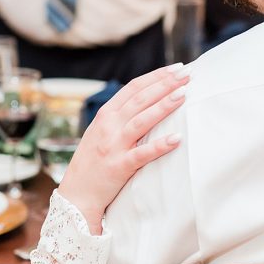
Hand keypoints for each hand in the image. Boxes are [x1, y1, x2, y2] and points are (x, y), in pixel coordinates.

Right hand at [58, 65, 189, 233]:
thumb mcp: (100, 131)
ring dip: (163, 106)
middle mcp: (108, 126)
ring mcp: (113, 146)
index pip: (133, 88)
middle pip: (140, 99)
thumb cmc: (92, 162)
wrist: (76, 195)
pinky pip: (142, 154)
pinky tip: (177, 138)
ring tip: (184, 94)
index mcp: (105, 114)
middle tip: (187, 73)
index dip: (156, 76)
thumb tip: (146, 99)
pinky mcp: (119, 166)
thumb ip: (119, 116)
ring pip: (141, 120)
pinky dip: (159, 146)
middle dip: (165, 84)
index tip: (176, 68)